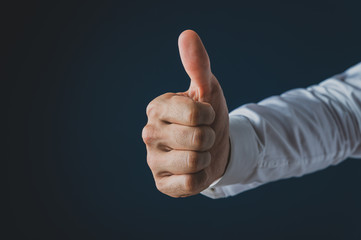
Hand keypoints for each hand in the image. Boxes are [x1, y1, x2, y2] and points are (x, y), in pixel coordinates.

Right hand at [142, 30, 229, 197]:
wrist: (215, 148)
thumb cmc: (209, 116)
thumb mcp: (207, 90)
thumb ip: (198, 65)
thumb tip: (187, 35)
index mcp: (157, 107)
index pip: (196, 114)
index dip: (210, 116)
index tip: (206, 116)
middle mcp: (149, 133)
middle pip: (198, 138)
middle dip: (210, 137)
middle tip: (204, 136)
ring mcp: (152, 160)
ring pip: (194, 162)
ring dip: (207, 157)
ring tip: (199, 152)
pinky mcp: (161, 184)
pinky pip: (189, 184)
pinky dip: (201, 177)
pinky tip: (194, 170)